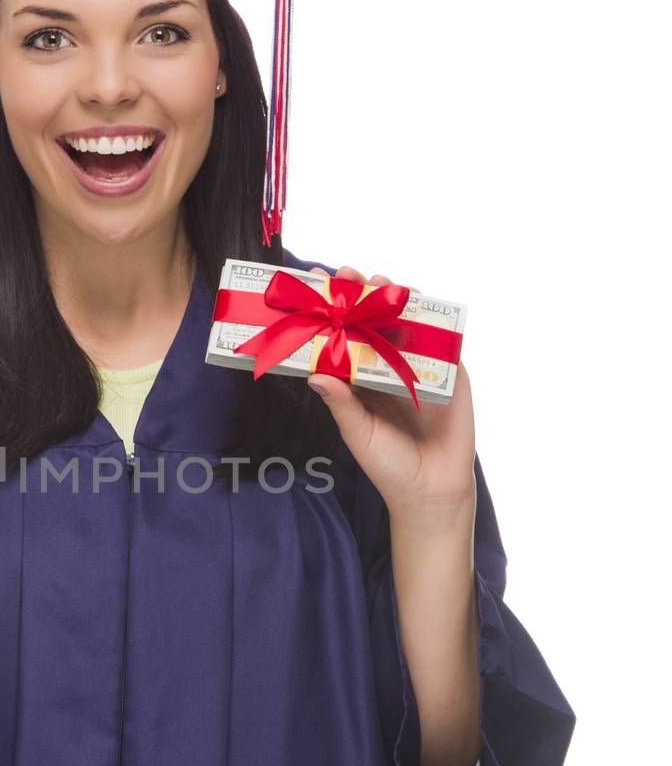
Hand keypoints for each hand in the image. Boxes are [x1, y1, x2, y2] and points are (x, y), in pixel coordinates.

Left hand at [303, 265, 475, 524]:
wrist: (431, 490)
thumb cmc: (388, 465)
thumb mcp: (358, 433)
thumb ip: (341, 404)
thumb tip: (313, 375)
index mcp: (361, 377)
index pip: (343, 333)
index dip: (331, 309)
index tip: (314, 283)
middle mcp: (389, 366)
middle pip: (374, 318)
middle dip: (360, 293)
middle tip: (346, 275)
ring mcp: (421, 366)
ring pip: (407, 321)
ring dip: (394, 297)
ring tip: (378, 282)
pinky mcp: (451, 372)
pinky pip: (442, 340)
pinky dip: (432, 318)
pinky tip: (418, 301)